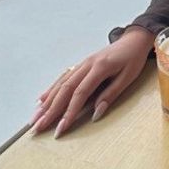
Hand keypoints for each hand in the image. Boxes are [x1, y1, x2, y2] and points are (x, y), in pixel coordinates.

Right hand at [32, 27, 153, 137]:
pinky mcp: (81, 64)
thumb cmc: (133, 58)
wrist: (134, 39)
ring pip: (60, 84)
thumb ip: (111, 94)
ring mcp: (82, 64)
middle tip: (37, 127)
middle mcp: (86, 65)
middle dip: (50, 111)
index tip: (60, 129)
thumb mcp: (128, 77)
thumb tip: (95, 114)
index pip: (80, 94)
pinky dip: (50, 90)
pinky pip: (63, 78)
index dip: (68, 112)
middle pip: (64, 90)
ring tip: (34, 118)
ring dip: (46, 102)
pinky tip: (41, 100)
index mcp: (99, 68)